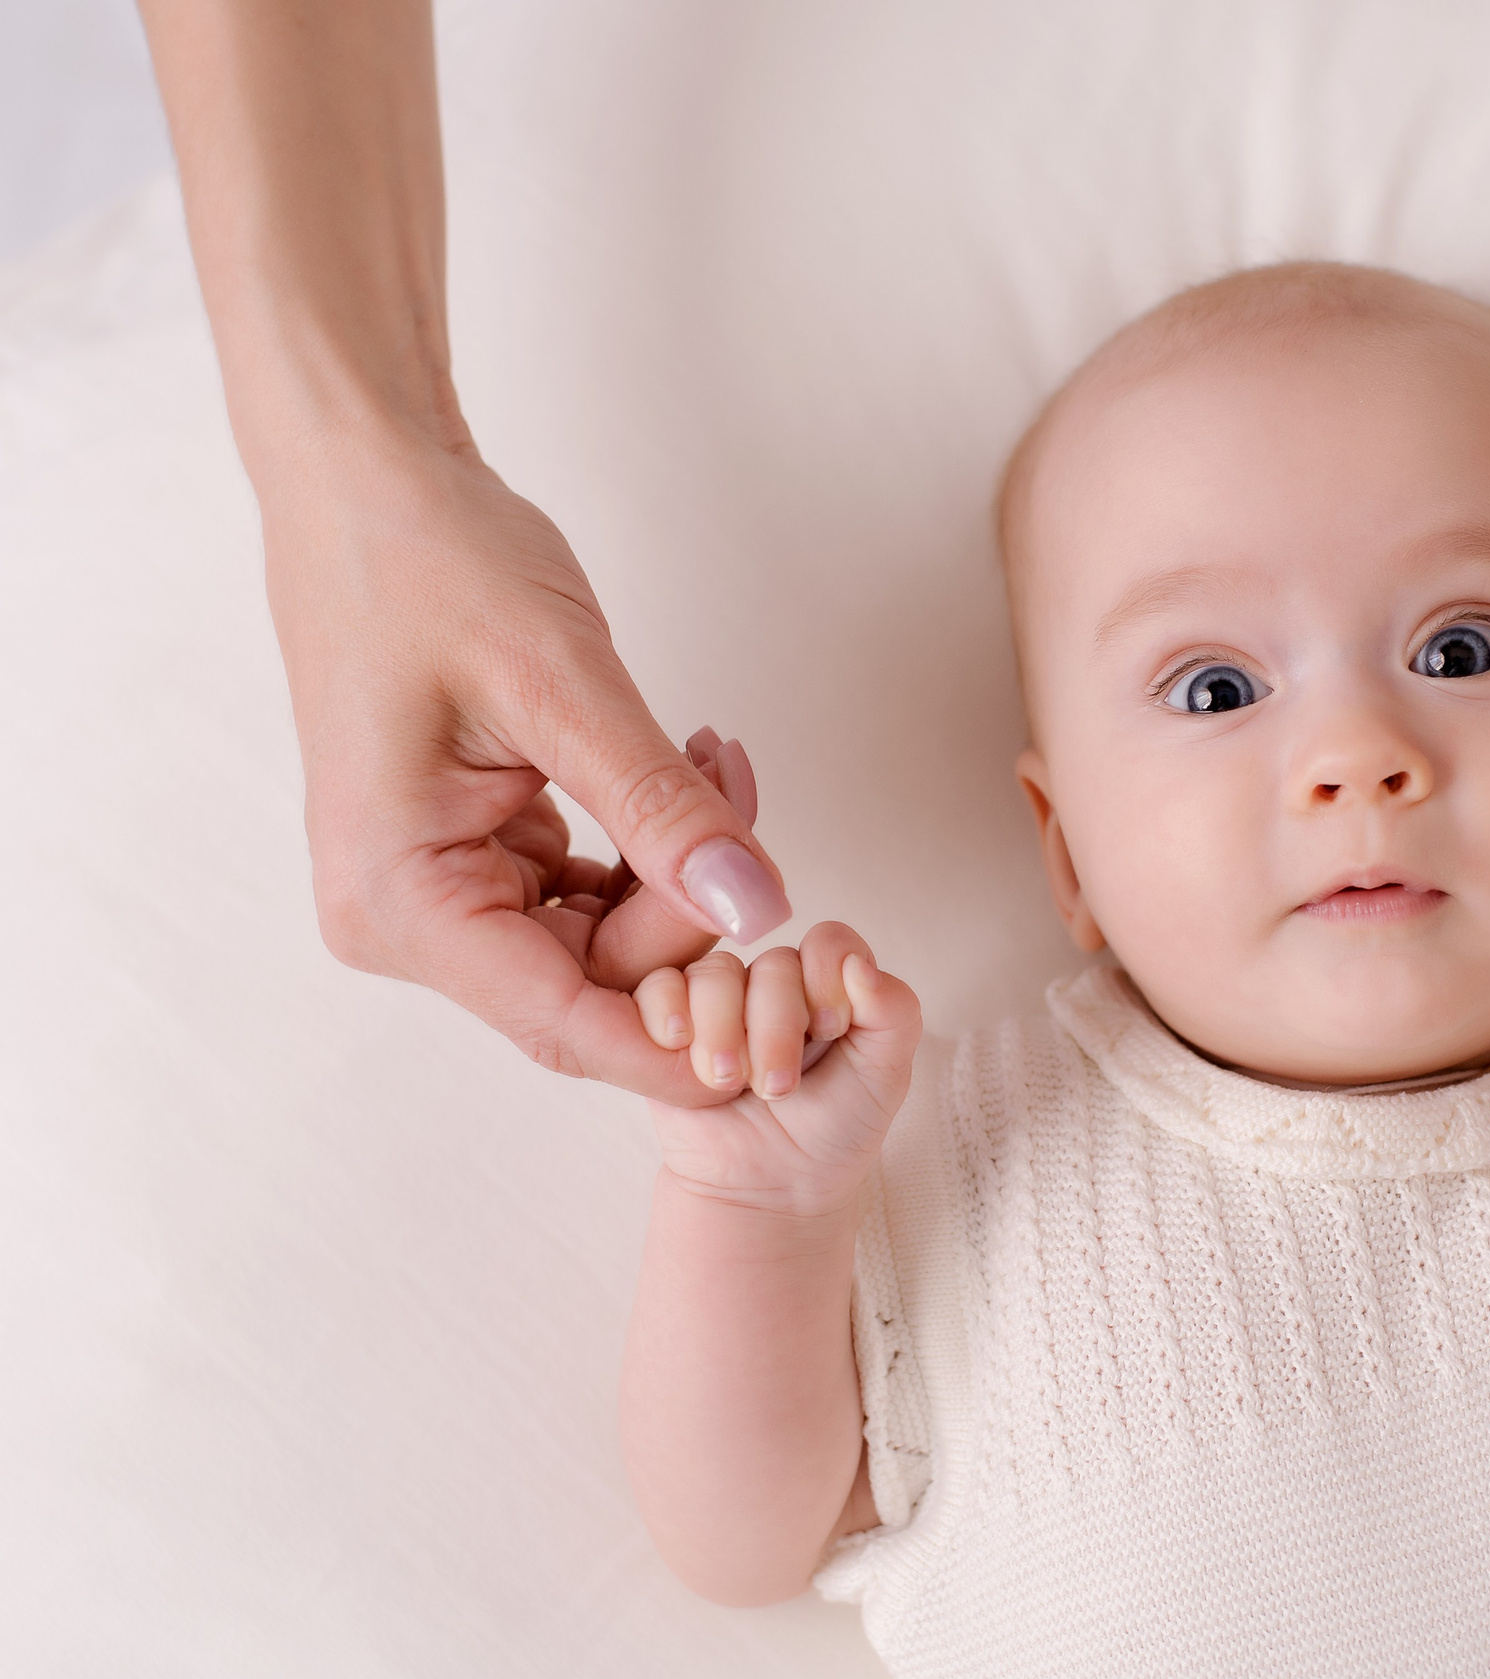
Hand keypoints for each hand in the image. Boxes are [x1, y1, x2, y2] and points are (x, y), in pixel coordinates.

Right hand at [267, 444, 792, 1101]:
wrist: (371, 484)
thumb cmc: (433, 563)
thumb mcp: (565, 688)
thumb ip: (664, 812)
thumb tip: (761, 909)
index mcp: (399, 902)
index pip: (564, 1025)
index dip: (680, 1049)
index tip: (783, 1041)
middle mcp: (405, 920)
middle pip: (596, 981)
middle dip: (694, 903)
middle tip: (739, 779)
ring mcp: (438, 892)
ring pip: (605, 939)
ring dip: (681, 865)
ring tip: (711, 753)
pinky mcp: (475, 856)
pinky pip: (591, 893)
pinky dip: (652, 845)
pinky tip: (687, 766)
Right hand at [638, 924, 923, 1219]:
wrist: (769, 1189)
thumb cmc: (833, 1130)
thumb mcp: (885, 1076)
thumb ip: (895, 1012)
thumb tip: (859, 963)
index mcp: (830, 985)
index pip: (829, 941)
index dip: (827, 979)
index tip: (831, 1031)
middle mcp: (774, 984)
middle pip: (773, 964)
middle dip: (778, 1029)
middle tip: (780, 1090)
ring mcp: (719, 1001)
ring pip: (714, 974)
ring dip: (724, 1031)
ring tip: (730, 1083)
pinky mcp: (669, 1023)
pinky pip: (658, 987)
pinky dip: (668, 1016)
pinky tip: (683, 1052)